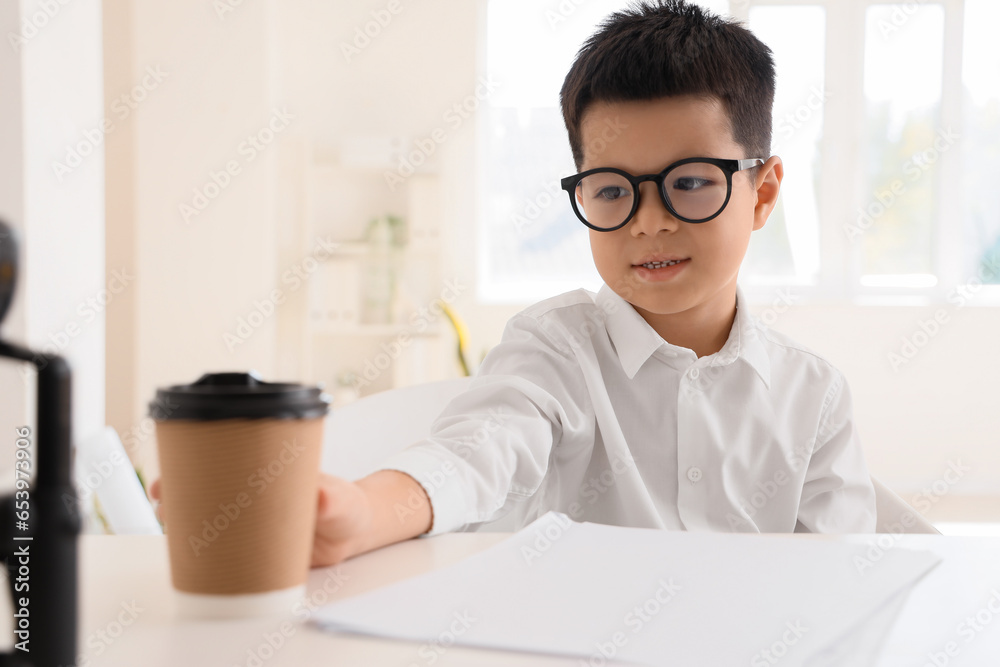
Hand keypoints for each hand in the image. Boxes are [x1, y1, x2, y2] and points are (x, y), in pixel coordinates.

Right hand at [149, 473, 375, 567]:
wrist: (353, 532)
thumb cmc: (346, 507)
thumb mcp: (342, 501)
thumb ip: (332, 499)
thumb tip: (320, 496)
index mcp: (268, 472)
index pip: (225, 462)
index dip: (195, 465)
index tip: (174, 473)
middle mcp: (253, 493)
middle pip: (207, 487)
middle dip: (178, 490)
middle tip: (163, 498)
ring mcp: (251, 519)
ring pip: (209, 515)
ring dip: (186, 518)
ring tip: (170, 524)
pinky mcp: (252, 546)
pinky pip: (223, 547)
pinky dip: (204, 548)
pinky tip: (190, 554)